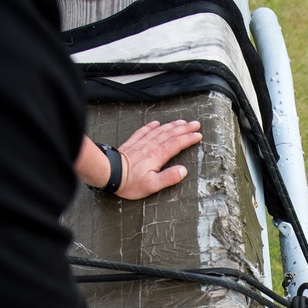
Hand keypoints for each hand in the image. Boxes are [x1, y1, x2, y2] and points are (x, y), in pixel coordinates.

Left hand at [75, 121, 202, 198]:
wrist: (109, 173)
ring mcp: (141, 143)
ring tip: (182, 122)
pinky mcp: (132, 144)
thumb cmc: (129, 182)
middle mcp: (151, 146)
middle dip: (184, 128)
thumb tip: (183, 170)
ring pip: (159, 131)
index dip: (189, 139)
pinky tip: (156, 123)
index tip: (198, 135)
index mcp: (157, 156)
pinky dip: (151, 126)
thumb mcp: (152, 185)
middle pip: (170, 134)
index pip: (177, 144)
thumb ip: (169, 177)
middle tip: (195, 124)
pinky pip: (144, 131)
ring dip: (172, 125)